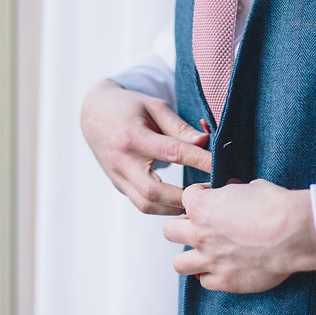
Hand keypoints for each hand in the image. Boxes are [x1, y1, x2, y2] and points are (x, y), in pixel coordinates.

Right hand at [80, 78, 211, 214]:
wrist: (94, 114)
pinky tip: (183, 203)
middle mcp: (121, 161)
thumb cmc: (129, 106)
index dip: (199, 161)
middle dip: (185, 197)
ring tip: (200, 202)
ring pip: (146, 205)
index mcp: (132, 136)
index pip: (171, 152)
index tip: (221, 166)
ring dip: (175, 208)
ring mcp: (117, 177)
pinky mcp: (118, 185)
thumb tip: (205, 142)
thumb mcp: (155, 107)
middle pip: (154, 191)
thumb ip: (179, 127)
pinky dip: (164, 207)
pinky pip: (141, 204)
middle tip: (211, 194)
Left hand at [163, 180, 315, 291]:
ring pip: (179, 263)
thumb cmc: (277, 207)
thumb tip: (235, 194)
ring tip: (206, 253)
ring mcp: (210, 260)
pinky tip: (225, 268)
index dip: (201, 195)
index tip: (213, 197)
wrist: (294, 234)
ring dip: (190, 257)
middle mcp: (200, 234)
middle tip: (200, 227)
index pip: (187, 197)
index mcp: (203, 207)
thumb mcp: (254, 187)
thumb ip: (235, 193)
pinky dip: (212, 276)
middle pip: (170, 231)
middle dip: (183, 227)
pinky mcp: (224, 280)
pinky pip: (205, 281)